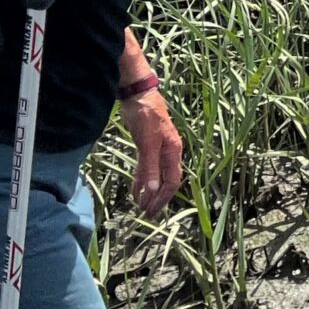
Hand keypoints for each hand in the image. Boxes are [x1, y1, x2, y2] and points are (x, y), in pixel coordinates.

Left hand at [121, 87, 182, 215]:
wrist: (137, 94)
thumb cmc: (145, 116)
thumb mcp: (147, 143)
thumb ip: (149, 167)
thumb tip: (152, 190)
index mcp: (173, 151)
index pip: (172, 181)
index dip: (163, 198)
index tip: (152, 211)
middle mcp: (169, 152)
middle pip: (166, 181)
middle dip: (157, 198)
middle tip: (146, 214)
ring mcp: (158, 149)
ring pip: (156, 176)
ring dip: (149, 191)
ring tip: (140, 205)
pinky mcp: (147, 145)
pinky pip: (147, 168)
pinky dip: (142, 179)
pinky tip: (135, 189)